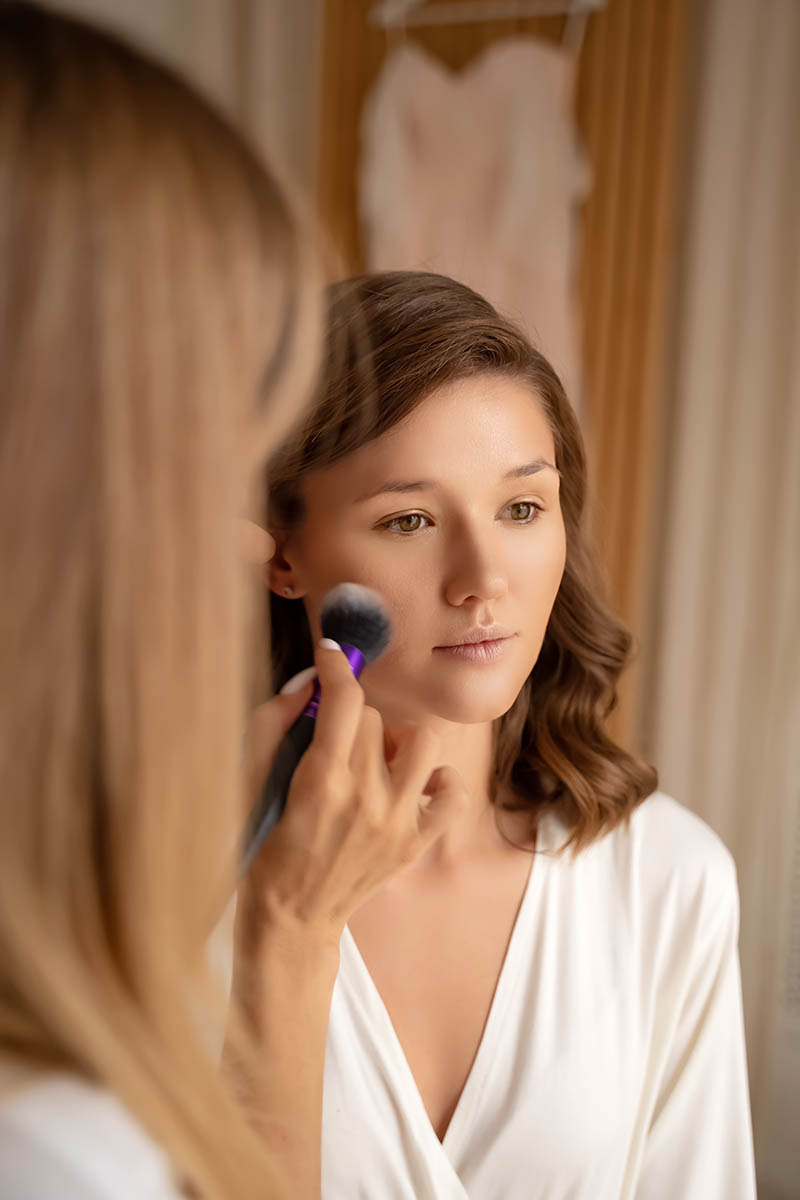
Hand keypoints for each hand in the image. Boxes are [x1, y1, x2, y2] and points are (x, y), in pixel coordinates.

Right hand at [239, 640, 467, 951]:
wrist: (290, 919)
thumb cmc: (262, 848)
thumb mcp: (249, 782)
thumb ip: (273, 723)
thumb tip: (309, 681)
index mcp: (319, 781)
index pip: (344, 700)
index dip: (337, 666)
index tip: (332, 654)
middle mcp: (365, 798)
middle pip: (374, 719)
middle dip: (351, 719)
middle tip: (332, 741)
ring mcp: (396, 822)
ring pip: (421, 743)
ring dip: (397, 740)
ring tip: (377, 759)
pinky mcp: (416, 842)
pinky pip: (453, 793)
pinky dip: (438, 781)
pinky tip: (412, 784)